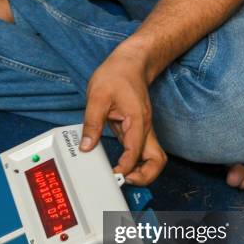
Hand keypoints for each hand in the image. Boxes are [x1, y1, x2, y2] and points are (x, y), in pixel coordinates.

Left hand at [80, 41, 166, 185]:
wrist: (130, 63)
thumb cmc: (117, 75)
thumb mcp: (98, 96)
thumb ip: (92, 123)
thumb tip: (86, 146)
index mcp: (138, 121)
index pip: (136, 153)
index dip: (126, 168)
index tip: (113, 175)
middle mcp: (145, 129)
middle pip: (157, 161)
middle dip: (144, 176)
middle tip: (124, 181)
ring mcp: (143, 131)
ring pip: (153, 159)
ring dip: (142, 172)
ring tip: (122, 177)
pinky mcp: (136, 131)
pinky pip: (141, 153)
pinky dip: (134, 163)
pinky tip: (120, 166)